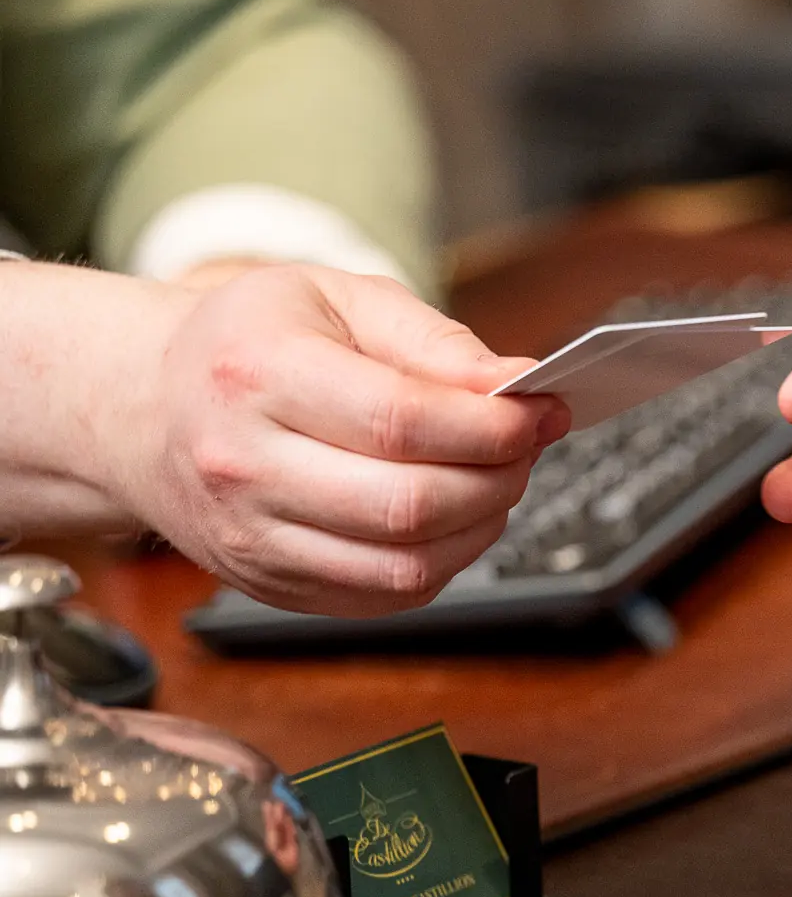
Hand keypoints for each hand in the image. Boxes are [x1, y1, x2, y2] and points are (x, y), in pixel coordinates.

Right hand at [105, 265, 565, 615]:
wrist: (144, 409)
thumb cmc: (250, 342)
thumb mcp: (336, 299)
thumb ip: (434, 341)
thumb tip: (517, 384)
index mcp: (256, 374)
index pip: (400, 421)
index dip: (491, 426)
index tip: (542, 410)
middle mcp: (244, 465)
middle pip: (410, 503)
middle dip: (499, 478)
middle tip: (528, 445)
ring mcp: (252, 538)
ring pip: (406, 565)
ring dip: (482, 527)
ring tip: (498, 479)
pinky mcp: (271, 586)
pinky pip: (387, 597)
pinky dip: (446, 563)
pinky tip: (456, 518)